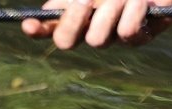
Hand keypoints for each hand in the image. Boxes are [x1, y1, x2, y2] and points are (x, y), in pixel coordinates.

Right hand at [21, 0, 171, 49]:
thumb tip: (51, 8)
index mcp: (78, 12)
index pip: (49, 27)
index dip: (37, 29)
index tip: (29, 24)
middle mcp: (91, 28)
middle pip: (65, 41)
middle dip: (73, 19)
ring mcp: (113, 36)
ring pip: (97, 39)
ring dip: (109, 11)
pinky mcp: (140, 38)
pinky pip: (127, 35)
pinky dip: (134, 13)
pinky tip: (142, 0)